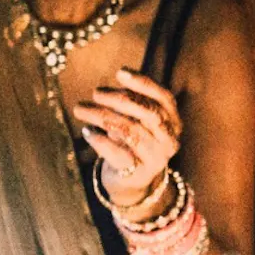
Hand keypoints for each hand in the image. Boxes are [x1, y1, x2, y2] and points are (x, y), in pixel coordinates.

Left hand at [75, 69, 181, 210]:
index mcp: (173, 122)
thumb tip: (104, 92)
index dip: (143, 83)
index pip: (163, 98)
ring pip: (131, 132)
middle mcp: (169, 139)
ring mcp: (157, 158)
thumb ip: (128, 105)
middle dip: (120, 99)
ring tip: (81, 109)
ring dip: (103, 117)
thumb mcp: (135, 121)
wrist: (132, 181)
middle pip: (149, 113)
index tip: (120, 72)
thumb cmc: (131, 143)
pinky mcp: (139, 173)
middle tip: (96, 93)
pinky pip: (118, 154)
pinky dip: (100, 141)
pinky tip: (87, 131)